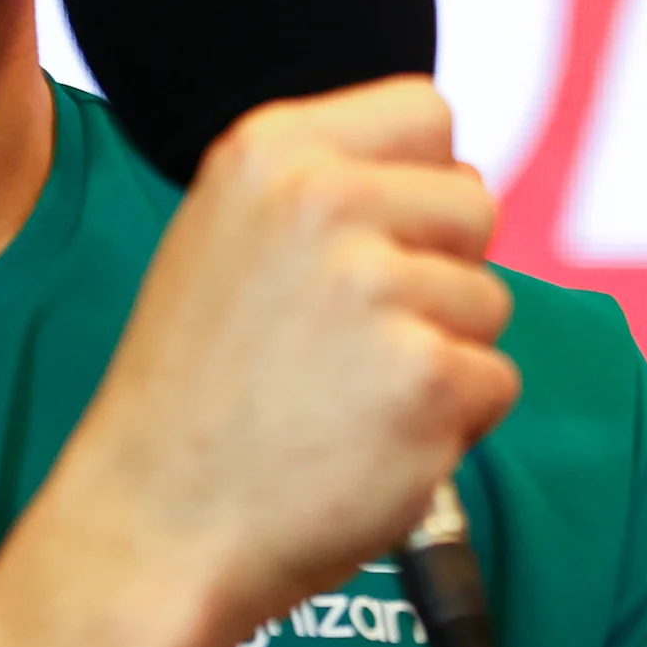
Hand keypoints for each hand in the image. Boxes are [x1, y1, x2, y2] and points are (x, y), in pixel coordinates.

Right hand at [35, 78, 518, 636]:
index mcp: (270, 151)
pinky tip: (367, 445)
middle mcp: (324, 201)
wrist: (150, 532)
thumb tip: (445, 175)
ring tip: (343, 401)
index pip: (425, 114)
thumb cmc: (194, 401)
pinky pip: (495, 382)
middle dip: (437, 276)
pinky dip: (452, 426)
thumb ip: (324, 190)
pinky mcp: (427, 378)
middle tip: (349, 347)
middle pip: (473, 207)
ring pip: (488, 302)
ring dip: (441, 358)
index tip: (375, 249)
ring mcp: (377, 288)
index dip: (418, 187)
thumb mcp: (225, 241)